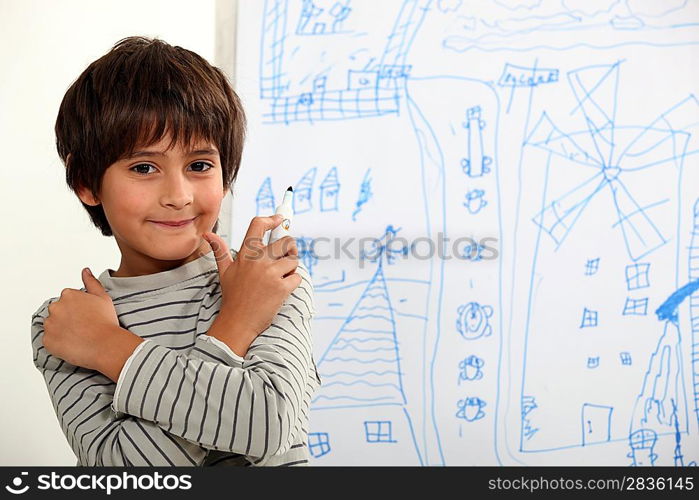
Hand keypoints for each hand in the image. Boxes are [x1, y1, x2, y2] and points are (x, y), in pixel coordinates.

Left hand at [42, 268, 131, 372]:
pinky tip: (73, 343)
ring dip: (61, 330)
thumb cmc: (106, 321)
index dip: (78, 309)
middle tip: (83, 327)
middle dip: (67, 318)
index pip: (68, 300)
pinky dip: (58, 343)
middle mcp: (56, 307)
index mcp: (68, 295)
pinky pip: (50, 341)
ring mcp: (50, 324)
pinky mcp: (47, 340)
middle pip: (58, 312)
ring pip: (53, 326)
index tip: (86, 316)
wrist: (105, 344)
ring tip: (79, 336)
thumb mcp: (103, 297)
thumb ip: (91, 282)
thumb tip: (85, 271)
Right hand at [202, 215, 300, 351]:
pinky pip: (297, 277)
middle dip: (290, 248)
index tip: (280, 219)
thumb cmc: (232, 297)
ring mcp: (271, 274)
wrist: (237, 322)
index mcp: (245, 255)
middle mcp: (258, 261)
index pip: (258, 226)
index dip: (273, 219)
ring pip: (294, 260)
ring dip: (291, 268)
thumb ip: (220, 251)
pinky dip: (293, 282)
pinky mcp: (282, 288)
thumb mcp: (224, 271)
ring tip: (280, 277)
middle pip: (286, 241)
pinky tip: (282, 289)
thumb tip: (209, 236)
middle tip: (286, 256)